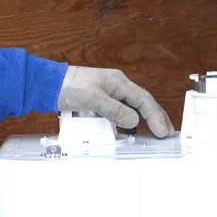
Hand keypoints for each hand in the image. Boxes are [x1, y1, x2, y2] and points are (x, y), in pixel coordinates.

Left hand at [58, 65, 174, 137]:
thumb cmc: (69, 86)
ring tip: (155, 133)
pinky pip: (120, 113)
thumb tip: (134, 121)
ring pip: (133, 108)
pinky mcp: (101, 102)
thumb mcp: (92, 99)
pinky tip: (131, 132)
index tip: (162, 132)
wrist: (49, 84)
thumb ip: (113, 109)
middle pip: (143, 104)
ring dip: (145, 121)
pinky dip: (128, 122)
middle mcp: (117, 87)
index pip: (144, 100)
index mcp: (119, 83)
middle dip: (156, 118)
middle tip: (167, 134)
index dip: (155, 117)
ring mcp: (109, 94)